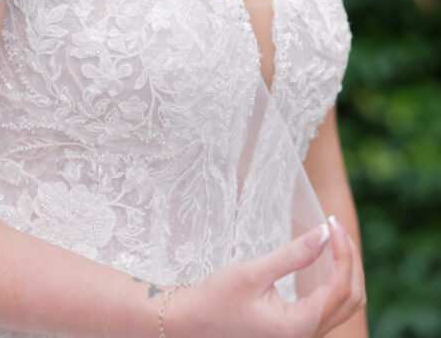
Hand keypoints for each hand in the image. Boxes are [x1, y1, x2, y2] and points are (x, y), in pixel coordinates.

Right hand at [169, 217, 365, 337]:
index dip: (342, 253)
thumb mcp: (254, 273)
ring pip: (346, 304)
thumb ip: (291, 256)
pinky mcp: (299, 327)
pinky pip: (332, 305)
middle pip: (352, 298)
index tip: (331, 222)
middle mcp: (308, 335)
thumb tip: (324, 234)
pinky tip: (325, 256)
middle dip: (350, 259)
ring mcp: (305, 334)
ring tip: (333, 236)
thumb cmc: (218, 299)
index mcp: (299, 326)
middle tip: (335, 224)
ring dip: (346, 269)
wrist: (196, 323)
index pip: (339, 288)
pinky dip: (336, 279)